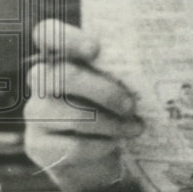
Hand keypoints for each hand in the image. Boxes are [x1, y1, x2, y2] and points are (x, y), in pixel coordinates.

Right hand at [23, 20, 142, 191]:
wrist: (94, 158)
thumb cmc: (113, 108)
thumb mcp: (118, 83)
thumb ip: (122, 69)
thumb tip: (157, 60)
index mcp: (61, 56)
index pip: (48, 33)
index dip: (69, 38)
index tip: (95, 49)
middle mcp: (41, 81)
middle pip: (65, 76)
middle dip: (105, 91)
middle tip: (131, 105)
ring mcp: (35, 113)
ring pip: (74, 115)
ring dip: (111, 124)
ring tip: (135, 127)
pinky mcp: (37, 146)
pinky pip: (73, 146)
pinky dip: (101, 145)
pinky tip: (115, 143)